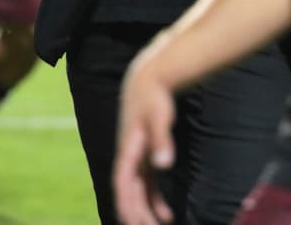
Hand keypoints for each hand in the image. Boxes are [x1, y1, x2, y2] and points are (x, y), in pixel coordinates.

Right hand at [113, 59, 176, 224]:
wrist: (148, 80)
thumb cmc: (153, 97)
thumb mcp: (159, 116)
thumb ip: (161, 140)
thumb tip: (163, 164)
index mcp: (128, 150)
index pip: (123, 184)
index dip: (126, 204)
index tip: (132, 222)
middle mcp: (129, 158)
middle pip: (130, 193)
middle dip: (137, 214)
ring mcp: (136, 158)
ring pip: (138, 193)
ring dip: (145, 212)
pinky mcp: (145, 156)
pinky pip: (147, 186)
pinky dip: (154, 201)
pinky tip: (166, 215)